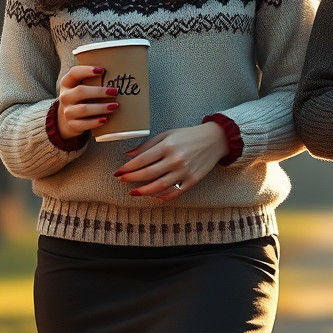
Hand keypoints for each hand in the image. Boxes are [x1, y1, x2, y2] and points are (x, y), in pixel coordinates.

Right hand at [57, 64, 118, 137]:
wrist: (69, 119)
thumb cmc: (83, 98)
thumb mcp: (83, 86)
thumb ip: (95, 80)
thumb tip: (122, 72)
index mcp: (67, 83)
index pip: (74, 73)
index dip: (87, 70)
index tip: (102, 70)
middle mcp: (65, 96)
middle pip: (80, 91)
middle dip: (99, 91)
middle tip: (115, 91)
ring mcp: (67, 112)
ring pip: (83, 109)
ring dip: (101, 107)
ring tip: (115, 106)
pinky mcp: (72, 125)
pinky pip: (83, 124)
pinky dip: (95, 122)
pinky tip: (105, 119)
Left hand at [113, 123, 229, 198]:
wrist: (214, 139)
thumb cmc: (188, 136)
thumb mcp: (167, 135)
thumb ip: (147, 145)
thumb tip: (128, 155)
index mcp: (167, 146)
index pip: (142, 160)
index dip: (128, 168)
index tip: (118, 172)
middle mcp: (175, 159)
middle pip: (148, 174)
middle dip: (132, 179)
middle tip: (122, 181)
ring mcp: (185, 171)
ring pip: (159, 186)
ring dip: (144, 191)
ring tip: (134, 192)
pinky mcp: (193, 180)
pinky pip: (175, 192)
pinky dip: (163, 196)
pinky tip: (154, 196)